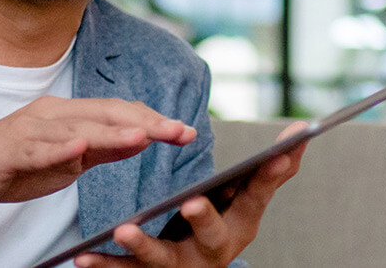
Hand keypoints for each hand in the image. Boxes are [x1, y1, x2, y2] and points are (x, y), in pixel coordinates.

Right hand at [0, 96, 196, 247]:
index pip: (117, 112)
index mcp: (68, 115)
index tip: (184, 130)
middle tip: (178, 130)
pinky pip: (35, 148)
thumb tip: (142, 137)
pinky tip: (78, 148)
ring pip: (75, 128)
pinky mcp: (6, 150)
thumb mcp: (67, 160)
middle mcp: (50, 114)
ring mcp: (28, 129)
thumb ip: (103, 148)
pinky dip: (58, 147)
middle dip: (145, 122)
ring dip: (111, 131)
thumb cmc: (14, 165)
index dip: (152, 119)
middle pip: (104, 114)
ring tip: (142, 135)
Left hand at [73, 122, 308, 267]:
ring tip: (123, 229)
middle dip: (204, 219)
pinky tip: (83, 256)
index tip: (276, 158)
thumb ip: (272, 170)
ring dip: (143, 245)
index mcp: (240, 225)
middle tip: (192, 202)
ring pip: (162, 260)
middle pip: (212, 236)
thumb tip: (302, 130)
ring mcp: (179, 267)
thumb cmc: (221, 226)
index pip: (258, 197)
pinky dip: (104, 265)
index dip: (269, 177)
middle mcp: (213, 251)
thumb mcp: (246, 201)